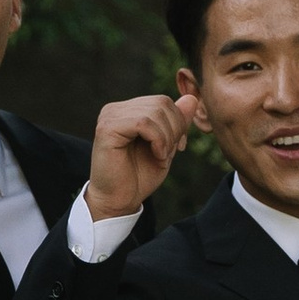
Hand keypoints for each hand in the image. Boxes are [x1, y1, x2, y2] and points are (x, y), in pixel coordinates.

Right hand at [85, 90, 195, 223]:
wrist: (118, 201)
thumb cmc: (139, 177)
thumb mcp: (167, 146)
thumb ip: (177, 123)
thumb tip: (192, 98)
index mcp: (128, 111)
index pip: (163, 101)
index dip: (179, 122)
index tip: (179, 146)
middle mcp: (116, 109)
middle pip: (162, 103)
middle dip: (175, 129)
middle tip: (169, 153)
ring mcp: (109, 116)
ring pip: (155, 112)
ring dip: (166, 138)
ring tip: (160, 156)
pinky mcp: (107, 128)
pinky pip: (143, 122)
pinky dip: (158, 140)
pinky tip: (156, 155)